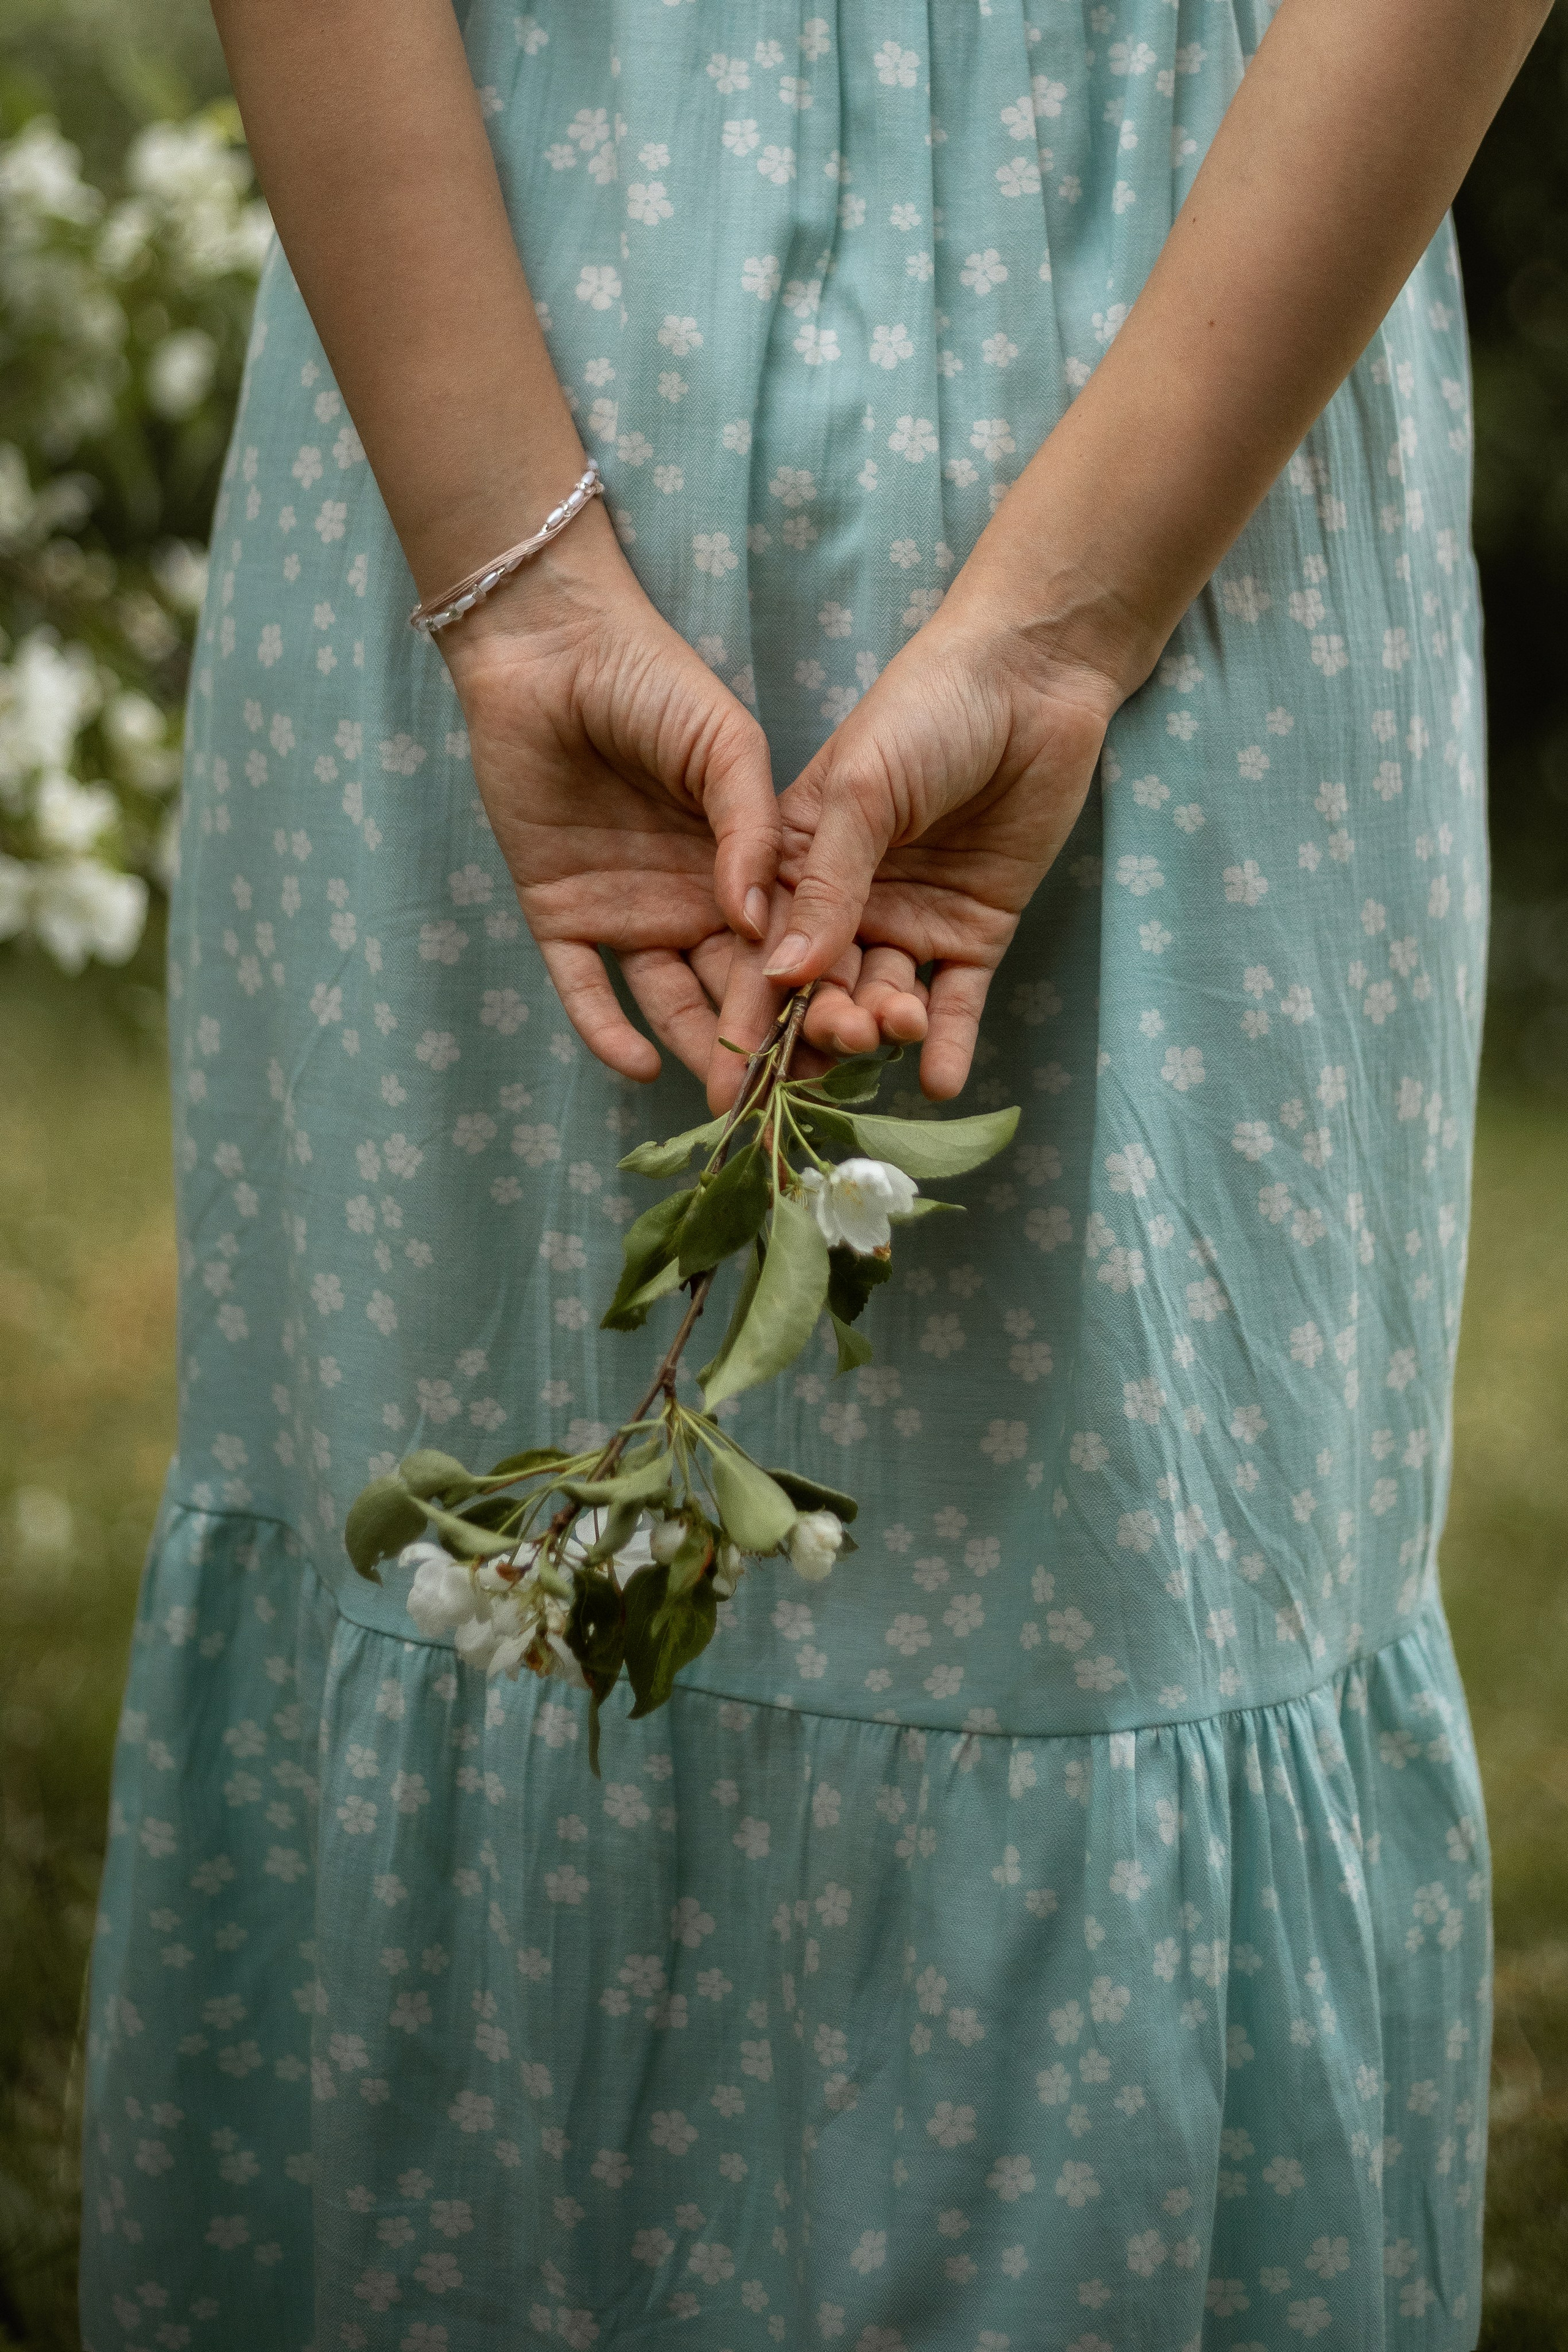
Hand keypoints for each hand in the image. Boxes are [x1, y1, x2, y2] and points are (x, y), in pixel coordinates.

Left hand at [442, 519, 779, 1083]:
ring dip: (693, 1045)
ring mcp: (627, 914)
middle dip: (759, 1042)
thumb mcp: (726, 747)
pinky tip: (639, 1064)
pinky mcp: (561, 916)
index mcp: (743, 866)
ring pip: (667, 999)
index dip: (810, 992)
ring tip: (722, 1094)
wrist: (551, 648)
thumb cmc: (651, 680)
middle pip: (733, 988)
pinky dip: (606, 1030)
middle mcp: (691, 903)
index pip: (783, 944)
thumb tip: (758, 926)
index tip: (841, 1041)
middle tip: (787, 1095)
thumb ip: (750, 831)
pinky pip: (584, 990)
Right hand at [706, 587, 1124, 1108]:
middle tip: (836, 1040)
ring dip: (884, 1025)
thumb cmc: (926, 710)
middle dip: (821, 1025)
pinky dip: (948, 1041)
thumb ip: (825, 885)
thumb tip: (781, 976)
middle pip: (822, 988)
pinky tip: (939, 1080)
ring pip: (885, 998)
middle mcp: (846, 903)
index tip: (727, 1079)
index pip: (761, 951)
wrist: (1030, 679)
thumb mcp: (861, 790)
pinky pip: (957, 1001)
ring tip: (894, 1028)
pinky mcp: (974, 932)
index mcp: (795, 863)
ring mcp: (910, 921)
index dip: (745, 1014)